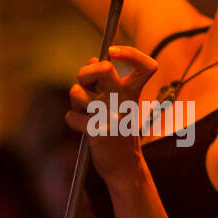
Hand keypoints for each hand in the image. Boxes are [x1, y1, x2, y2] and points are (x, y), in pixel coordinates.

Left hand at [66, 45, 158, 181]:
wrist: (123, 165)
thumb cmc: (118, 129)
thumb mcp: (118, 103)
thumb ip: (106, 80)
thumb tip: (93, 60)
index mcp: (133, 93)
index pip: (145, 66)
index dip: (130, 53)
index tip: (113, 52)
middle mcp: (125, 101)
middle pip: (103, 68)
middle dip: (85, 73)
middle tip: (85, 84)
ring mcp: (111, 116)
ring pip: (78, 92)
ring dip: (76, 100)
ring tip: (85, 111)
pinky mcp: (98, 131)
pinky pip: (72, 115)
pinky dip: (73, 120)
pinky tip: (82, 127)